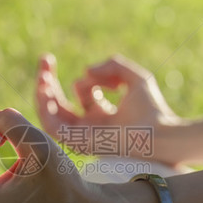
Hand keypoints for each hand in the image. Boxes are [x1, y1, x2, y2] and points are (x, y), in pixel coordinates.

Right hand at [35, 54, 181, 163]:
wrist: (160, 133)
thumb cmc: (153, 110)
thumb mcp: (136, 78)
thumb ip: (113, 65)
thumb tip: (86, 71)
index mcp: (103, 113)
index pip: (81, 92)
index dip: (87, 78)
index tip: (107, 76)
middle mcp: (90, 125)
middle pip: (59, 104)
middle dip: (49, 81)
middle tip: (45, 60)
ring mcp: (82, 135)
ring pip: (51, 116)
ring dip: (43, 94)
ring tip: (43, 74)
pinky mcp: (78, 142)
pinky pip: (52, 128)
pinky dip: (44, 109)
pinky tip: (44, 89)